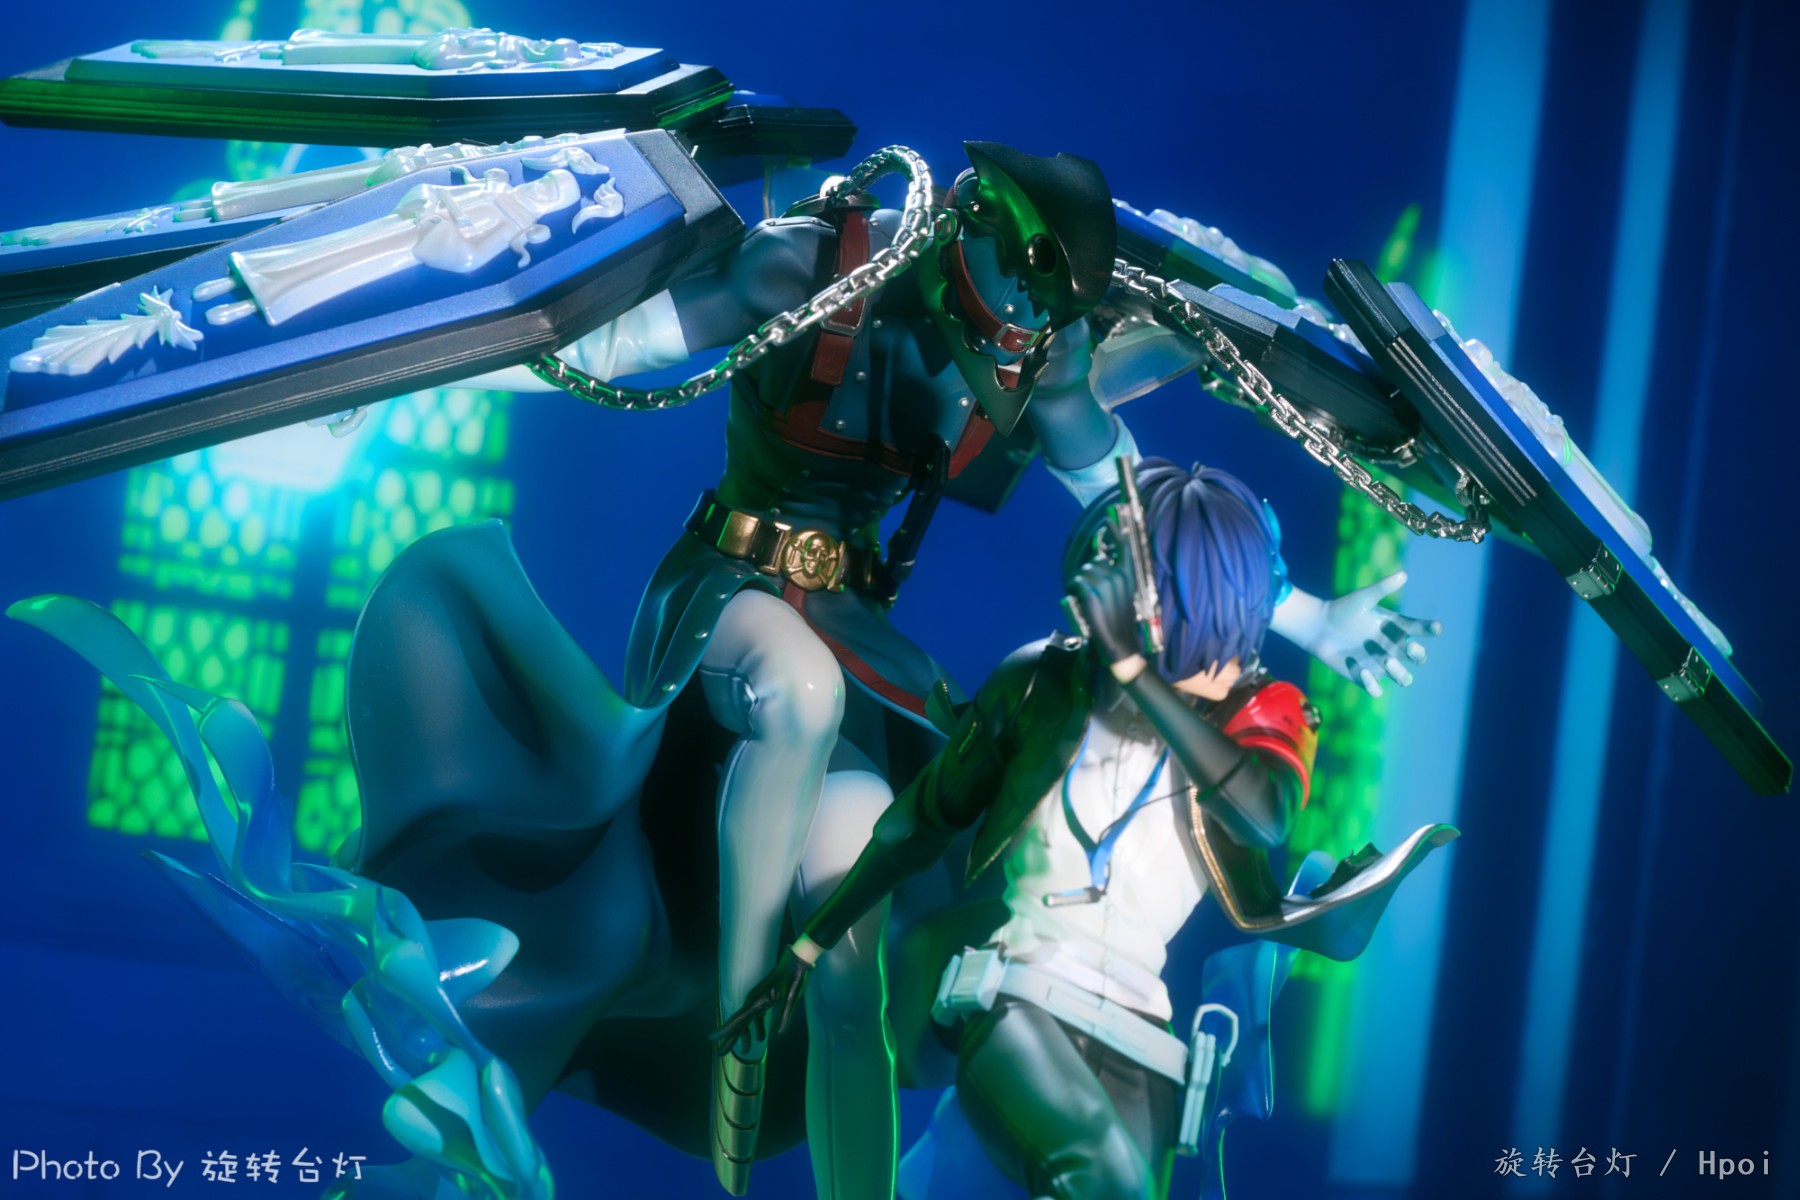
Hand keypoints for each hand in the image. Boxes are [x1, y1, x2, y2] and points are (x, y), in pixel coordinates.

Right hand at [710, 945, 815, 1052]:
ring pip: (747, 1020)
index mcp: (756, 1001)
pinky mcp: (764, 998)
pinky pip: (755, 1016)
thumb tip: (778, 1034)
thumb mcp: (791, 998)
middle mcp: (753, 1001)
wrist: (796, 961)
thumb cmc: (794, 978)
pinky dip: (756, 1026)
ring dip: (746, 1034)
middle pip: (739, 1023)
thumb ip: (783, 1016)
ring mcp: (757, 999)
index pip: (737, 1020)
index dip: (724, 1031)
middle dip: (730, 1039)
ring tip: (746, 1051)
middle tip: (720, 1053)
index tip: (711, 1039)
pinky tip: (761, 1037)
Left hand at [1068, 528, 1142, 667]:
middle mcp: (1118, 577)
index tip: (1108, 519)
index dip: (1115, 532)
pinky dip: (1073, 589)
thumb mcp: (1124, 595)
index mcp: (1129, 577)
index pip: (1124, 548)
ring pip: (1084, 571)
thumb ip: (1114, 579)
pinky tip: (1077, 599)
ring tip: (1084, 597)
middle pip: (1094, 562)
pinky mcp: (1091, 595)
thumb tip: (1099, 564)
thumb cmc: (1119, 621)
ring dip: (1080, 582)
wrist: (1119, 645)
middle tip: (1089, 591)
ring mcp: (1105, 585)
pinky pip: (1076, 581)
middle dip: (1088, 573)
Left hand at [1269, 572, 1440, 697]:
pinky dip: (1372, 684)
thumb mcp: (1363, 598)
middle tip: (1411, 647)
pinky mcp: (1364, 677)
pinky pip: (1375, 689)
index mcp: (1397, 628)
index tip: (1435, 628)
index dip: (1430, 630)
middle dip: (1418, 654)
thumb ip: (1382, 588)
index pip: (1421, 630)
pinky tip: (1362, 671)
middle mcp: (1393, 648)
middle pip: (1418, 657)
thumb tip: (1403, 575)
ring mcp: (1380, 664)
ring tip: (1389, 660)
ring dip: (1400, 673)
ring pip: (1403, 678)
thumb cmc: (1343, 609)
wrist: (1319, 626)